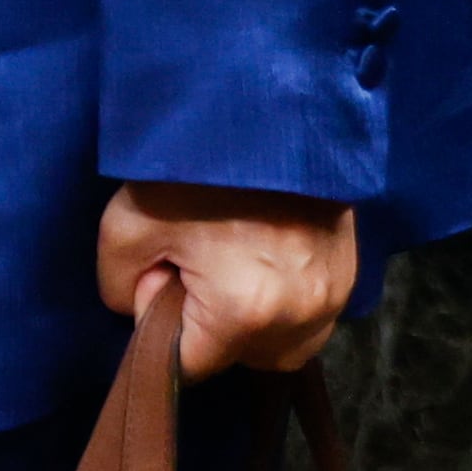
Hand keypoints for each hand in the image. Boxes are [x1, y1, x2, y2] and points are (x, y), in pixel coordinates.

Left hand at [98, 182, 356, 379]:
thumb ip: (118, 285)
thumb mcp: (126, 223)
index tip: (163, 270)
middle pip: (241, 359)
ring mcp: (334, 296)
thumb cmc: (194, 165)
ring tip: (233, 261)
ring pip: (284, 345)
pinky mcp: (353, 271)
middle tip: (197, 260)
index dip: (162, 325)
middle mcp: (299, 318)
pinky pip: (313, 314)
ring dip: (253, 322)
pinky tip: (265, 255)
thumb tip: (142, 308)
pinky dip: (285, 301)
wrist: (270, 105)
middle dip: (211, 325)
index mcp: (243, 313)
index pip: (189, 365)